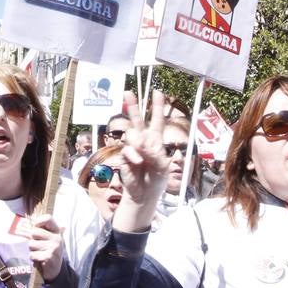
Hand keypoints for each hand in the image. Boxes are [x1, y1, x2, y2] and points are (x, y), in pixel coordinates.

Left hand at [27, 213, 63, 281]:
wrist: (55, 270)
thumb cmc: (47, 251)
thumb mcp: (48, 239)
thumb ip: (40, 230)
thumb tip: (24, 223)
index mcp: (56, 231)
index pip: (48, 218)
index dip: (38, 221)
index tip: (34, 226)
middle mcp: (57, 238)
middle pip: (34, 232)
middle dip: (31, 240)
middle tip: (36, 246)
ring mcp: (54, 247)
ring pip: (31, 244)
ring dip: (32, 250)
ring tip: (39, 253)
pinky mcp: (49, 257)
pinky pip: (32, 254)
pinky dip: (33, 258)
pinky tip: (39, 259)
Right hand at [108, 91, 171, 234]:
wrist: (144, 195)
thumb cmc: (156, 180)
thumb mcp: (162, 166)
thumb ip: (154, 152)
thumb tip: (140, 141)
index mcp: (156, 141)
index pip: (157, 121)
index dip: (158, 107)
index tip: (158, 92)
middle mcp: (143, 141)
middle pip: (137, 120)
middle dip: (133, 106)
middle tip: (127, 93)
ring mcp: (133, 148)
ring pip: (132, 134)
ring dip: (140, 144)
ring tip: (143, 158)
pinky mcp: (125, 156)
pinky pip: (129, 150)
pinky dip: (134, 155)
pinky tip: (138, 162)